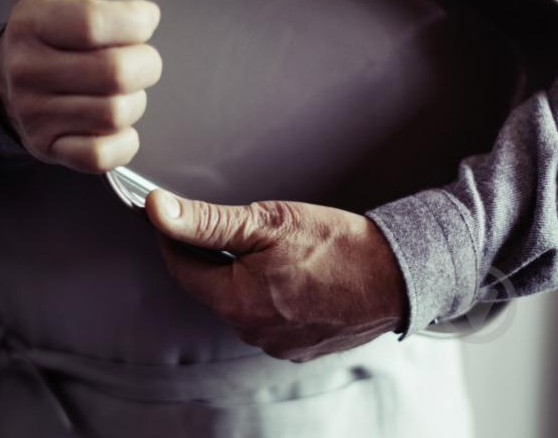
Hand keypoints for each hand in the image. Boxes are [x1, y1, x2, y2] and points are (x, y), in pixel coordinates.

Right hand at [0, 0, 163, 173]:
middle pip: (115, 73)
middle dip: (146, 61)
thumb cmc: (47, 19)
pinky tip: (115, 118)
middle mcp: (29, 70)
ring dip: (136, 97)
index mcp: (34, 22)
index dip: (137, 20)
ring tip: (124, 83)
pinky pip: (102, 156)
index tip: (146, 15)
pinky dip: (123, 139)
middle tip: (141, 52)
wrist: (4, 78)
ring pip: (116, 113)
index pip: (94, 25)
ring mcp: (37, 115)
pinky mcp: (50, 149)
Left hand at [145, 191, 407, 361]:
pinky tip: (287, 272)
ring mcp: (277, 343)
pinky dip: (266, 292)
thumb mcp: (267, 221)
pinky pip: (266, 316)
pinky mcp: (299, 346)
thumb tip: (160, 211)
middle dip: (210, 255)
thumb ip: (207, 220)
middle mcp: (252, 330)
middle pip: (211, 286)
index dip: (172, 238)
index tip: (169, 215)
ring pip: (239, 301)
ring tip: (267, 248)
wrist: (397, 274)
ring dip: (240, 274)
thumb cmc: (338, 246)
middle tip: (228, 225)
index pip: (182, 268)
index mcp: (238, 301)